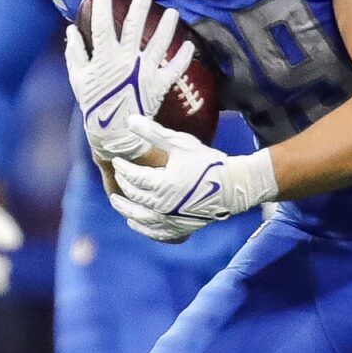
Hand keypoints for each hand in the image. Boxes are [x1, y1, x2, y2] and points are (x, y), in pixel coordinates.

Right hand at [63, 0, 194, 160]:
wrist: (113, 132)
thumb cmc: (94, 104)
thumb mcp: (78, 78)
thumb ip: (76, 53)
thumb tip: (71, 30)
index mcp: (105, 57)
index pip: (102, 24)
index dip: (102, 3)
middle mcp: (126, 60)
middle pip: (135, 26)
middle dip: (141, 4)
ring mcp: (144, 72)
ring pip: (159, 43)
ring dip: (167, 26)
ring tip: (173, 12)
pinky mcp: (158, 85)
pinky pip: (174, 69)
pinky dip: (182, 58)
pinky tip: (188, 45)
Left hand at [108, 117, 276, 241]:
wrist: (234, 186)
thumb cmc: (208, 162)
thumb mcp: (180, 143)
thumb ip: (153, 133)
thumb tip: (130, 120)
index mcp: (162, 184)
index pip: (133, 177)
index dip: (123, 168)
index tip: (117, 161)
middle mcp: (163, 206)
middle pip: (134, 197)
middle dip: (122, 186)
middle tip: (117, 177)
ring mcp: (171, 220)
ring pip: (140, 218)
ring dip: (126, 210)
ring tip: (117, 202)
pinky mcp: (180, 228)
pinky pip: (156, 232)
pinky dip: (143, 228)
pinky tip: (135, 223)